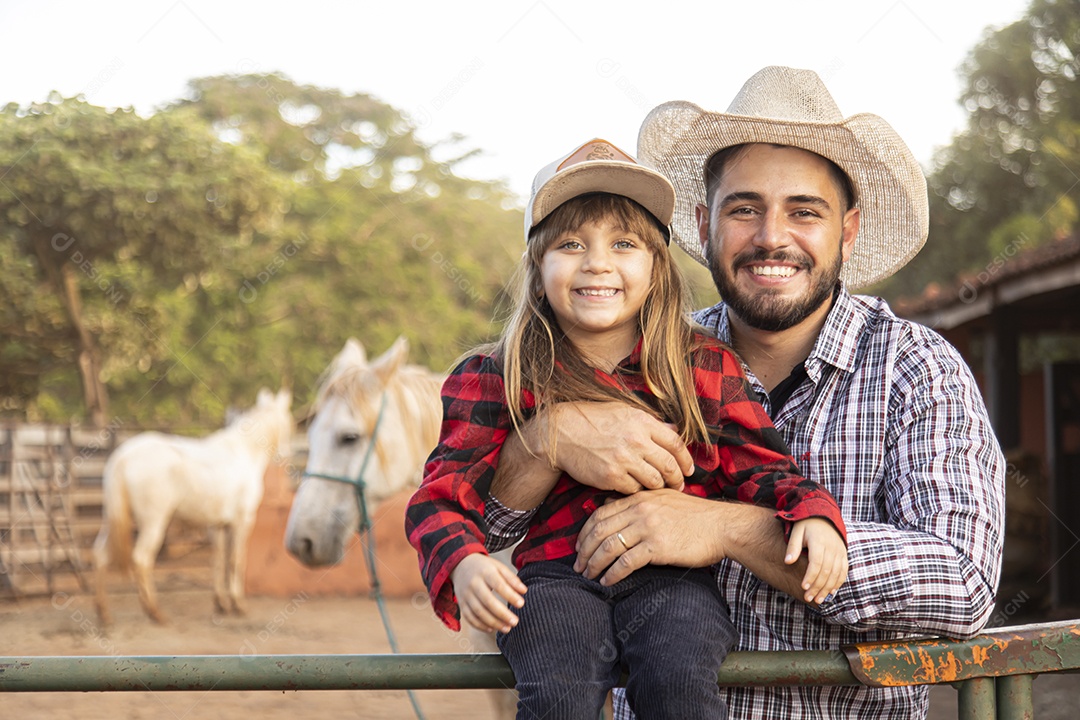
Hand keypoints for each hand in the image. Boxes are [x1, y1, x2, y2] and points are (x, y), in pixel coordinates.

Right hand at [450, 553, 526, 632]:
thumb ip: (512, 579)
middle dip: (502, 614)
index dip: (510, 595)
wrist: (461, 566)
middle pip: (488, 601)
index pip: (498, 585)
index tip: (521, 604)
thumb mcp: (498, 567)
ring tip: (507, 628)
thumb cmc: (484, 568)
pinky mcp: (462, 604)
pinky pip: (470, 618)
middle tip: (515, 622)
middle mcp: (474, 583)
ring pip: (479, 612)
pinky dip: (481, 626)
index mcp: (485, 572)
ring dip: (493, 623)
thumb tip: (524, 591)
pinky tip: (492, 629)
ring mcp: (466, 595)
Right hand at [544, 402, 693, 493]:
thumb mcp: (624, 411)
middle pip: (669, 465)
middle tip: (679, 485)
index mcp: (642, 422)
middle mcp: (635, 440)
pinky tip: (636, 487)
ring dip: (659, 486)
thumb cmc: (593, 420)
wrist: (562, 433)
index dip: (686, 459)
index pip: (676, 443)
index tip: (689, 469)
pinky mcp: (611, 476)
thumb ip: (650, 422)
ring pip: (654, 481)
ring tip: (658, 488)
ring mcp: (623, 460)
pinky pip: (634, 489)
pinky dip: (637, 490)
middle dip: (677, 479)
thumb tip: (674, 429)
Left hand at [573, 489, 732, 584]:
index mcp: (639, 498)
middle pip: (599, 530)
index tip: (579, 546)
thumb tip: (611, 507)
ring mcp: (648, 528)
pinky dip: (612, 573)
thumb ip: (639, 503)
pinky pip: (626, 562)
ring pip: (609, 546)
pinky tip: (607, 581)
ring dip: (594, 564)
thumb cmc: (695, 515)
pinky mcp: (657, 546)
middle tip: (578, 565)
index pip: (600, 514)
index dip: (585, 531)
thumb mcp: (664, 499)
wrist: (721, 526)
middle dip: (584, 550)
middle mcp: (639, 510)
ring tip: (588, 575)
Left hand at [785, 518, 847, 603]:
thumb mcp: (797, 531)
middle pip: (826, 571)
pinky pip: (843, 571)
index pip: (816, 563)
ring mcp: (840, 551)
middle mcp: (832, 548)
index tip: (803, 587)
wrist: (824, 516)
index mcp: (819, 542)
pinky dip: (838, 583)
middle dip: (817, 587)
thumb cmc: (806, 525)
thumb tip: (787, 561)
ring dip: (827, 589)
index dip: (810, 576)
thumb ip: (793, 546)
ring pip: (836, 574)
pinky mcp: (844, 555)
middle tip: (808, 598)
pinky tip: (831, 592)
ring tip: (818, 600)